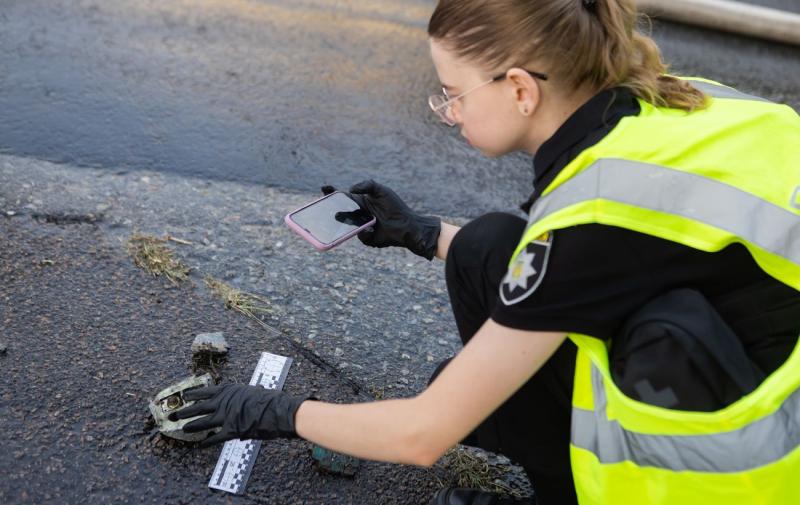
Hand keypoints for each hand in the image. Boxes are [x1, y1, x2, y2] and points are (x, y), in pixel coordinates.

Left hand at [171, 384, 310, 446]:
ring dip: (191, 426)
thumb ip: (241, 396)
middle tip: (173, 415)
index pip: (205, 391)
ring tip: (182, 428)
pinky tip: (200, 446)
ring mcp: (225, 416)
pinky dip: (206, 442)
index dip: (193, 394)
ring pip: (202, 422)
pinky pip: (214, 438)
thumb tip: (241, 399)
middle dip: (184, 411)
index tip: (184, 396)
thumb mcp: (252, 391)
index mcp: (228, 390)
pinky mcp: (230, 430)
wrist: (276, 411)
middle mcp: (223, 402)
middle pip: (198, 407)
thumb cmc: (269, 400)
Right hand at [321, 181, 440, 259]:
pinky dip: (364, 233)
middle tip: (328, 211)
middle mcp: (359, 215)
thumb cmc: (395, 206)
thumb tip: (350, 189)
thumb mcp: (382, 190)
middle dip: (332, 212)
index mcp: (360, 202)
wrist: (408, 225)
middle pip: (341, 213)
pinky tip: (372, 230)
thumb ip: (367, 184)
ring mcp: (362, 227)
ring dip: (348, 225)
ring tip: (357, 222)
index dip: (332, 193)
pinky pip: (360, 237)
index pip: (343, 197)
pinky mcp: (368, 239)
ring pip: (348, 228)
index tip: (324, 188)